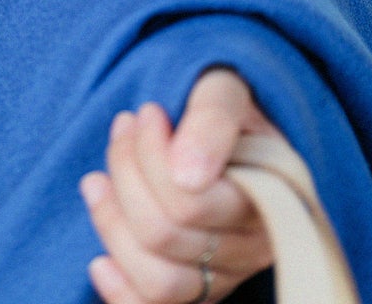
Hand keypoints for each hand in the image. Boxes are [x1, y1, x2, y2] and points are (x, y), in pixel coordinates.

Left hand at [81, 69, 277, 302]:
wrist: (221, 117)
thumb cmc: (221, 101)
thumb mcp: (223, 89)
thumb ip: (212, 119)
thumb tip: (187, 175)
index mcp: (273, 198)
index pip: (190, 202)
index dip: (150, 156)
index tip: (147, 113)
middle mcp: (256, 248)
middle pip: (165, 235)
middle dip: (127, 173)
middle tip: (123, 127)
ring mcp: (228, 275)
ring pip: (159, 281)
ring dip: (112, 224)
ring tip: (98, 179)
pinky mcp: (200, 290)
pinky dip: (122, 294)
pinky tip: (100, 262)